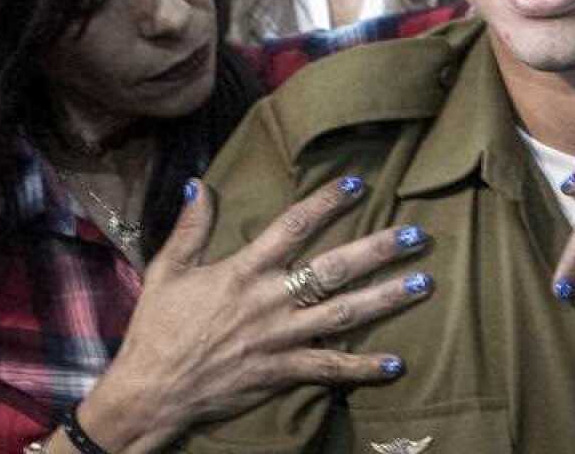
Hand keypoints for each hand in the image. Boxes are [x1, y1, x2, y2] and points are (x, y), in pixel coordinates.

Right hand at [78, 176, 431, 451]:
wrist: (151, 392)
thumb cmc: (157, 329)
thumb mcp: (167, 270)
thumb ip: (191, 227)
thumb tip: (200, 183)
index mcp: (244, 270)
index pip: (294, 226)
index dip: (327, 202)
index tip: (357, 182)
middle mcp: (269, 300)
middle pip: (334, 268)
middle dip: (378, 249)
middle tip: (417, 235)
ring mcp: (280, 338)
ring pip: (344, 314)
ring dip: (386, 298)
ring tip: (423, 282)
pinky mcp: (281, 373)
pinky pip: (330, 369)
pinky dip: (364, 368)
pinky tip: (397, 363)